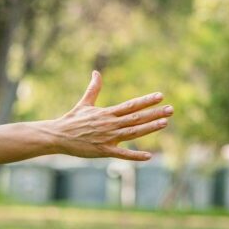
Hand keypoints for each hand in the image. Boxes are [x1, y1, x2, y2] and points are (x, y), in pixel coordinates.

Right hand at [51, 71, 173, 160]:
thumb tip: (96, 72)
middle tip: (171, 109)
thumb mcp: (84, 103)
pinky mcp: (103, 151)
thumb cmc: (71, 120)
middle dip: (154, 113)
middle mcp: (109, 124)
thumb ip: (93, 88)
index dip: (145, 101)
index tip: (160, 95)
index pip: (130, 105)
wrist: (57, 136)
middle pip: (136, 118)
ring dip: (149, 128)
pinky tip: (148, 156)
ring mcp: (107, 138)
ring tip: (164, 123)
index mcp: (106, 113)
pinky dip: (135, 155)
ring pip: (132, 132)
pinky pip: (122, 154)